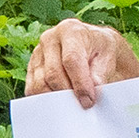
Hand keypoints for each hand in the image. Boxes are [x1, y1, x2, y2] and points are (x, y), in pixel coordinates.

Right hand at [24, 18, 138, 107]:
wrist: (93, 48)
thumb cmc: (101, 52)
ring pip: (40, 84)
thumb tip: (93, 87)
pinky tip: (60, 103)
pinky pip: (32, 89)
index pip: (71, 59)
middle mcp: (49, 39)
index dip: (80, 83)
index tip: (89, 101)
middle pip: (53, 74)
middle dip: (68, 94)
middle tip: (82, 107)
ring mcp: (37, 53)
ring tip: (72, 105)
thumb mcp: (108, 58)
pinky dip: (45, 100)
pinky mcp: (31, 68)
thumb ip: (100, 73)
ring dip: (56, 99)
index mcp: (70, 30)